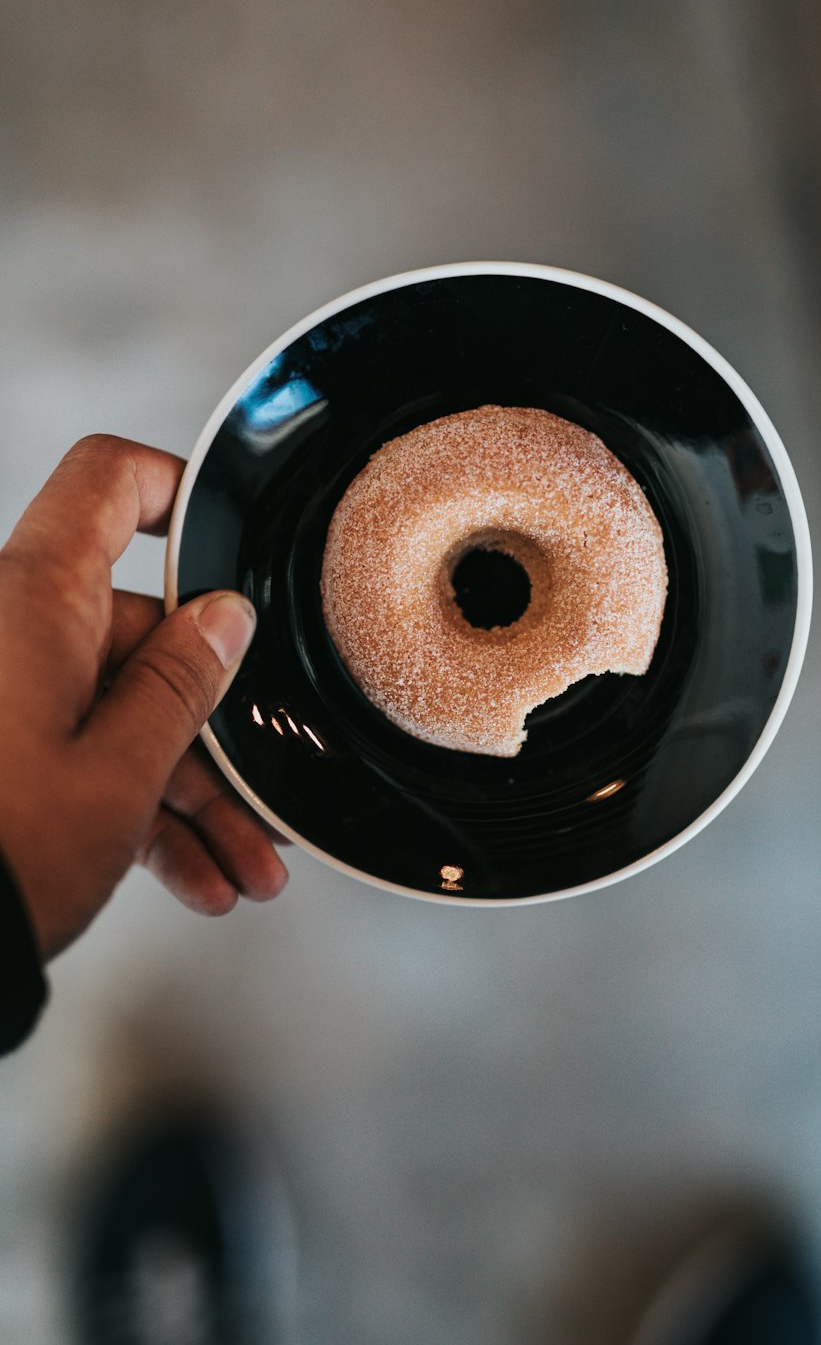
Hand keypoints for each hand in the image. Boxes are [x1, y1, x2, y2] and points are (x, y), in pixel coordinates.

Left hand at [0, 434, 287, 959]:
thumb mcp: (121, 772)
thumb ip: (182, 682)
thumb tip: (223, 618)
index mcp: (34, 601)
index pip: (108, 483)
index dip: (175, 489)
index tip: (225, 536)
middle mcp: (8, 630)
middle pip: (136, 632)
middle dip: (208, 725)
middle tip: (258, 795)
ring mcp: (0, 689)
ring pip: (113, 708)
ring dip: (182, 789)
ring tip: (237, 864)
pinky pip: (73, 753)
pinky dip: (132, 811)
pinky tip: (190, 875)